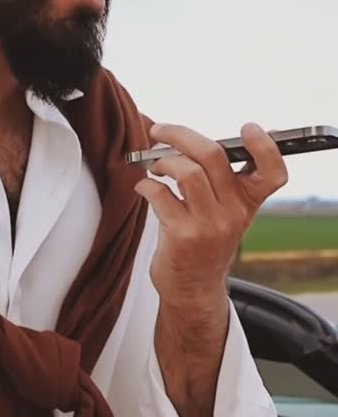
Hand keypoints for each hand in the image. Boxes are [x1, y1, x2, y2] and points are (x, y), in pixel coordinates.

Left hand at [134, 122, 288, 305]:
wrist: (194, 287)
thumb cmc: (206, 240)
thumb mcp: (227, 211)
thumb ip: (223, 179)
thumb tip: (194, 139)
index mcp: (248, 201)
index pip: (272, 172)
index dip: (265, 146)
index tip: (247, 128)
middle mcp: (234, 212)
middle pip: (213, 155)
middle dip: (180, 135)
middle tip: (159, 131)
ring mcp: (210, 225)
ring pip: (186, 172)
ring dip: (163, 161)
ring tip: (154, 166)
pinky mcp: (184, 236)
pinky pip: (160, 195)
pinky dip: (146, 185)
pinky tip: (144, 187)